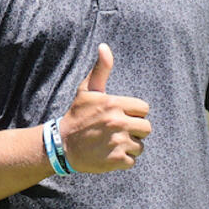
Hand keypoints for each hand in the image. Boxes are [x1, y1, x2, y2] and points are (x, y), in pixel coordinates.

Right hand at [59, 43, 150, 172]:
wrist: (61, 146)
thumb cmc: (77, 116)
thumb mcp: (87, 90)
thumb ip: (101, 69)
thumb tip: (104, 46)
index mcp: (114, 104)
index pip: (144, 109)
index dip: (134, 113)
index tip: (120, 116)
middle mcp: (118, 122)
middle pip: (146, 128)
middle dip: (135, 130)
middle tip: (118, 131)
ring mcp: (118, 142)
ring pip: (140, 146)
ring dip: (129, 146)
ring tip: (112, 143)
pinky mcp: (116, 160)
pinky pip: (132, 161)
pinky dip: (123, 160)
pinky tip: (109, 154)